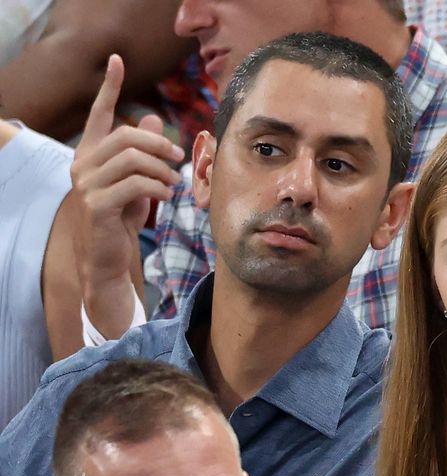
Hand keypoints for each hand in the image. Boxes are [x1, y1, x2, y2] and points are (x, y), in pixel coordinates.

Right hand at [70, 54, 183, 336]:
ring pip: (132, 159)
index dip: (109, 87)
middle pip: (125, 136)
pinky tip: (165, 196)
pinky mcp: (97, 205)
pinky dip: (157, 188)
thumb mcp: (135, 181)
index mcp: (91, 155)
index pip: (99, 114)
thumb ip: (141, 152)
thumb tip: (152, 119)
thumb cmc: (120, 219)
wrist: (105, 259)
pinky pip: (134, 184)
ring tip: (173, 184)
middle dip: (158, 145)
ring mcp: (87, 185)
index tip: (117, 60)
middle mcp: (83, 165)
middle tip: (178, 160)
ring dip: (162, 170)